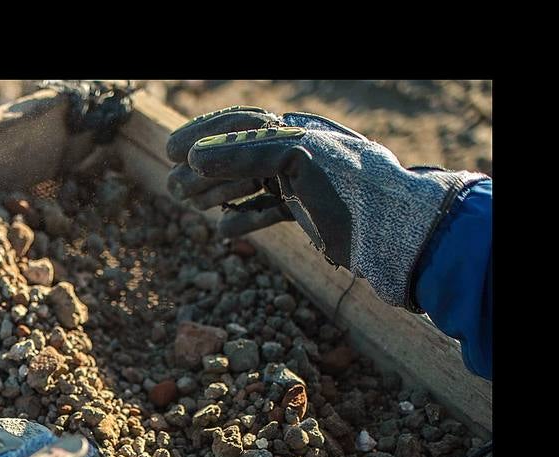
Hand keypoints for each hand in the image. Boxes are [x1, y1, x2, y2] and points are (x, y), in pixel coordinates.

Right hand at [166, 106, 488, 307]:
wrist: (390, 230)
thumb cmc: (347, 189)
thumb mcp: (294, 162)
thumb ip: (243, 155)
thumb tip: (193, 158)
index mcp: (294, 129)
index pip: (237, 124)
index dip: (200, 135)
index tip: (168, 152)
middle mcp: (296, 150)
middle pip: (236, 154)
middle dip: (202, 170)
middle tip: (171, 188)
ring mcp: (301, 181)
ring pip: (248, 183)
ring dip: (216, 194)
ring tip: (190, 207)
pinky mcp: (307, 211)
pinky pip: (266, 210)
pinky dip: (243, 220)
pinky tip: (224, 230)